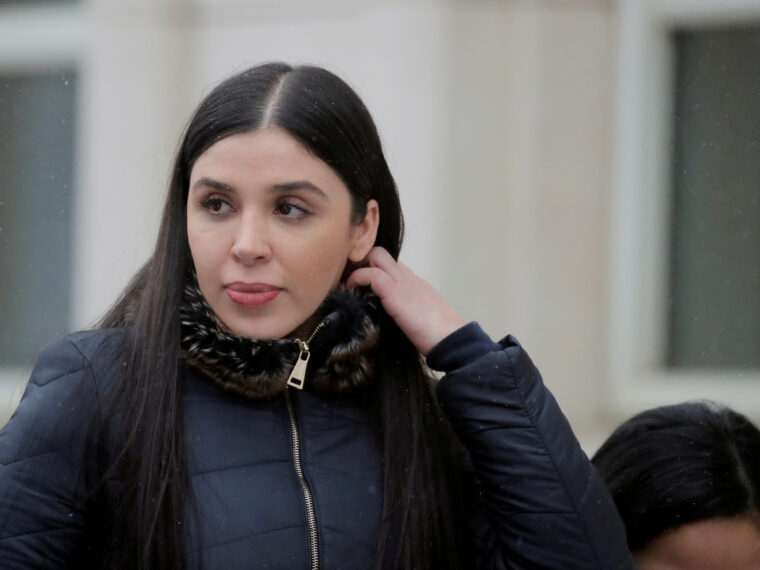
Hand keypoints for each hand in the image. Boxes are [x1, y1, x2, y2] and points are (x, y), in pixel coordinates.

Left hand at [345, 247, 466, 354]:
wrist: (449, 337)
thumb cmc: (436, 334)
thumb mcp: (419, 317)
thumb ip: (404, 311)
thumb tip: (389, 320)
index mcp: (413, 283)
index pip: (390, 264)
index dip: (371, 268)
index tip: (358, 282)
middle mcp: (407, 277)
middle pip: (381, 253)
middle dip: (362, 262)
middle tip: (350, 280)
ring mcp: (402, 281)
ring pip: (375, 255)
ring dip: (357, 267)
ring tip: (347, 284)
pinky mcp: (394, 291)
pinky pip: (370, 274)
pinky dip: (357, 278)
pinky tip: (350, 290)